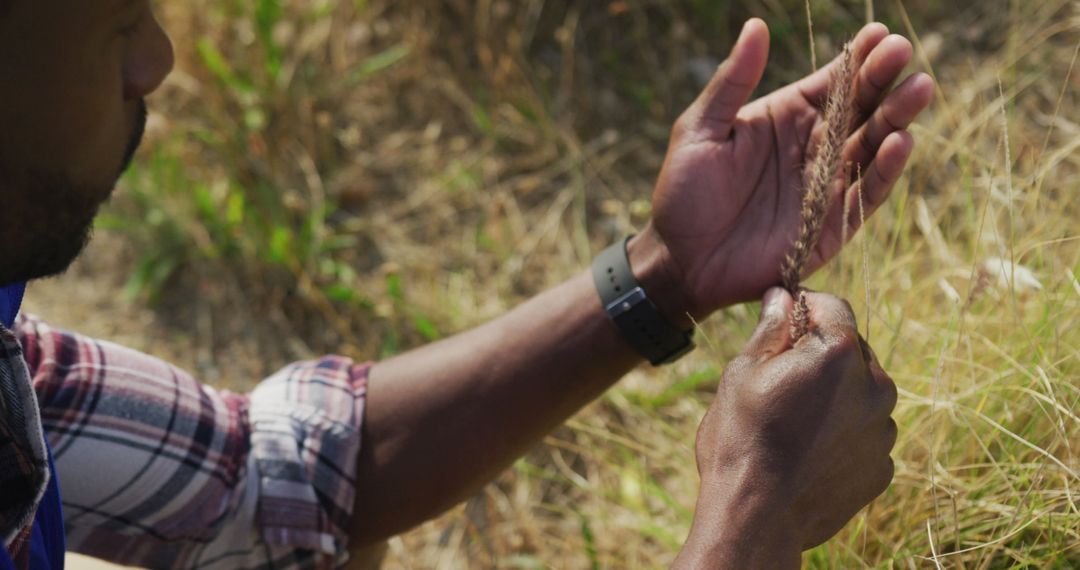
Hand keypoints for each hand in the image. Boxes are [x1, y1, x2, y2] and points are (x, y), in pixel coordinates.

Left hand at [640, 19, 933, 318]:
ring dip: (896, 118)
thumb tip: (756, 26)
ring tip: (918, 88)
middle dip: (883, 81)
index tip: (880, 34)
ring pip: (871, 146)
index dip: (857, 59)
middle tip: (905, 52)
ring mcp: (825, 186)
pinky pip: (865, 194)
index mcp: (784, 119)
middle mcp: (813, 148)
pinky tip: (901, 141)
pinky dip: (884, 170)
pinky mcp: (832, 225)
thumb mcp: (700, 130)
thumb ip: (732, 81)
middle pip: (859, 108)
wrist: (679, 260)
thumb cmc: (683, 193)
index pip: (830, 82)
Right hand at [674, 289, 897, 567]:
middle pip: (852, 350)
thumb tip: (781, 297)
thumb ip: (770, 329)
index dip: (805, 307)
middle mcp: (874, 387)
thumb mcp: (743, 372)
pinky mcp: (882, 466)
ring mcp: (882, 430)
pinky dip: (842, 434)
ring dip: (835, 396)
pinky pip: (864, 434)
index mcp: (839, 354)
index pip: (833, 306)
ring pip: (861, 394)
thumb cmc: (741, 438)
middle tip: (780, 378)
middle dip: (822, 354)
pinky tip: (807, 450)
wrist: (757, 516)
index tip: (783, 321)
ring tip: (794, 421)